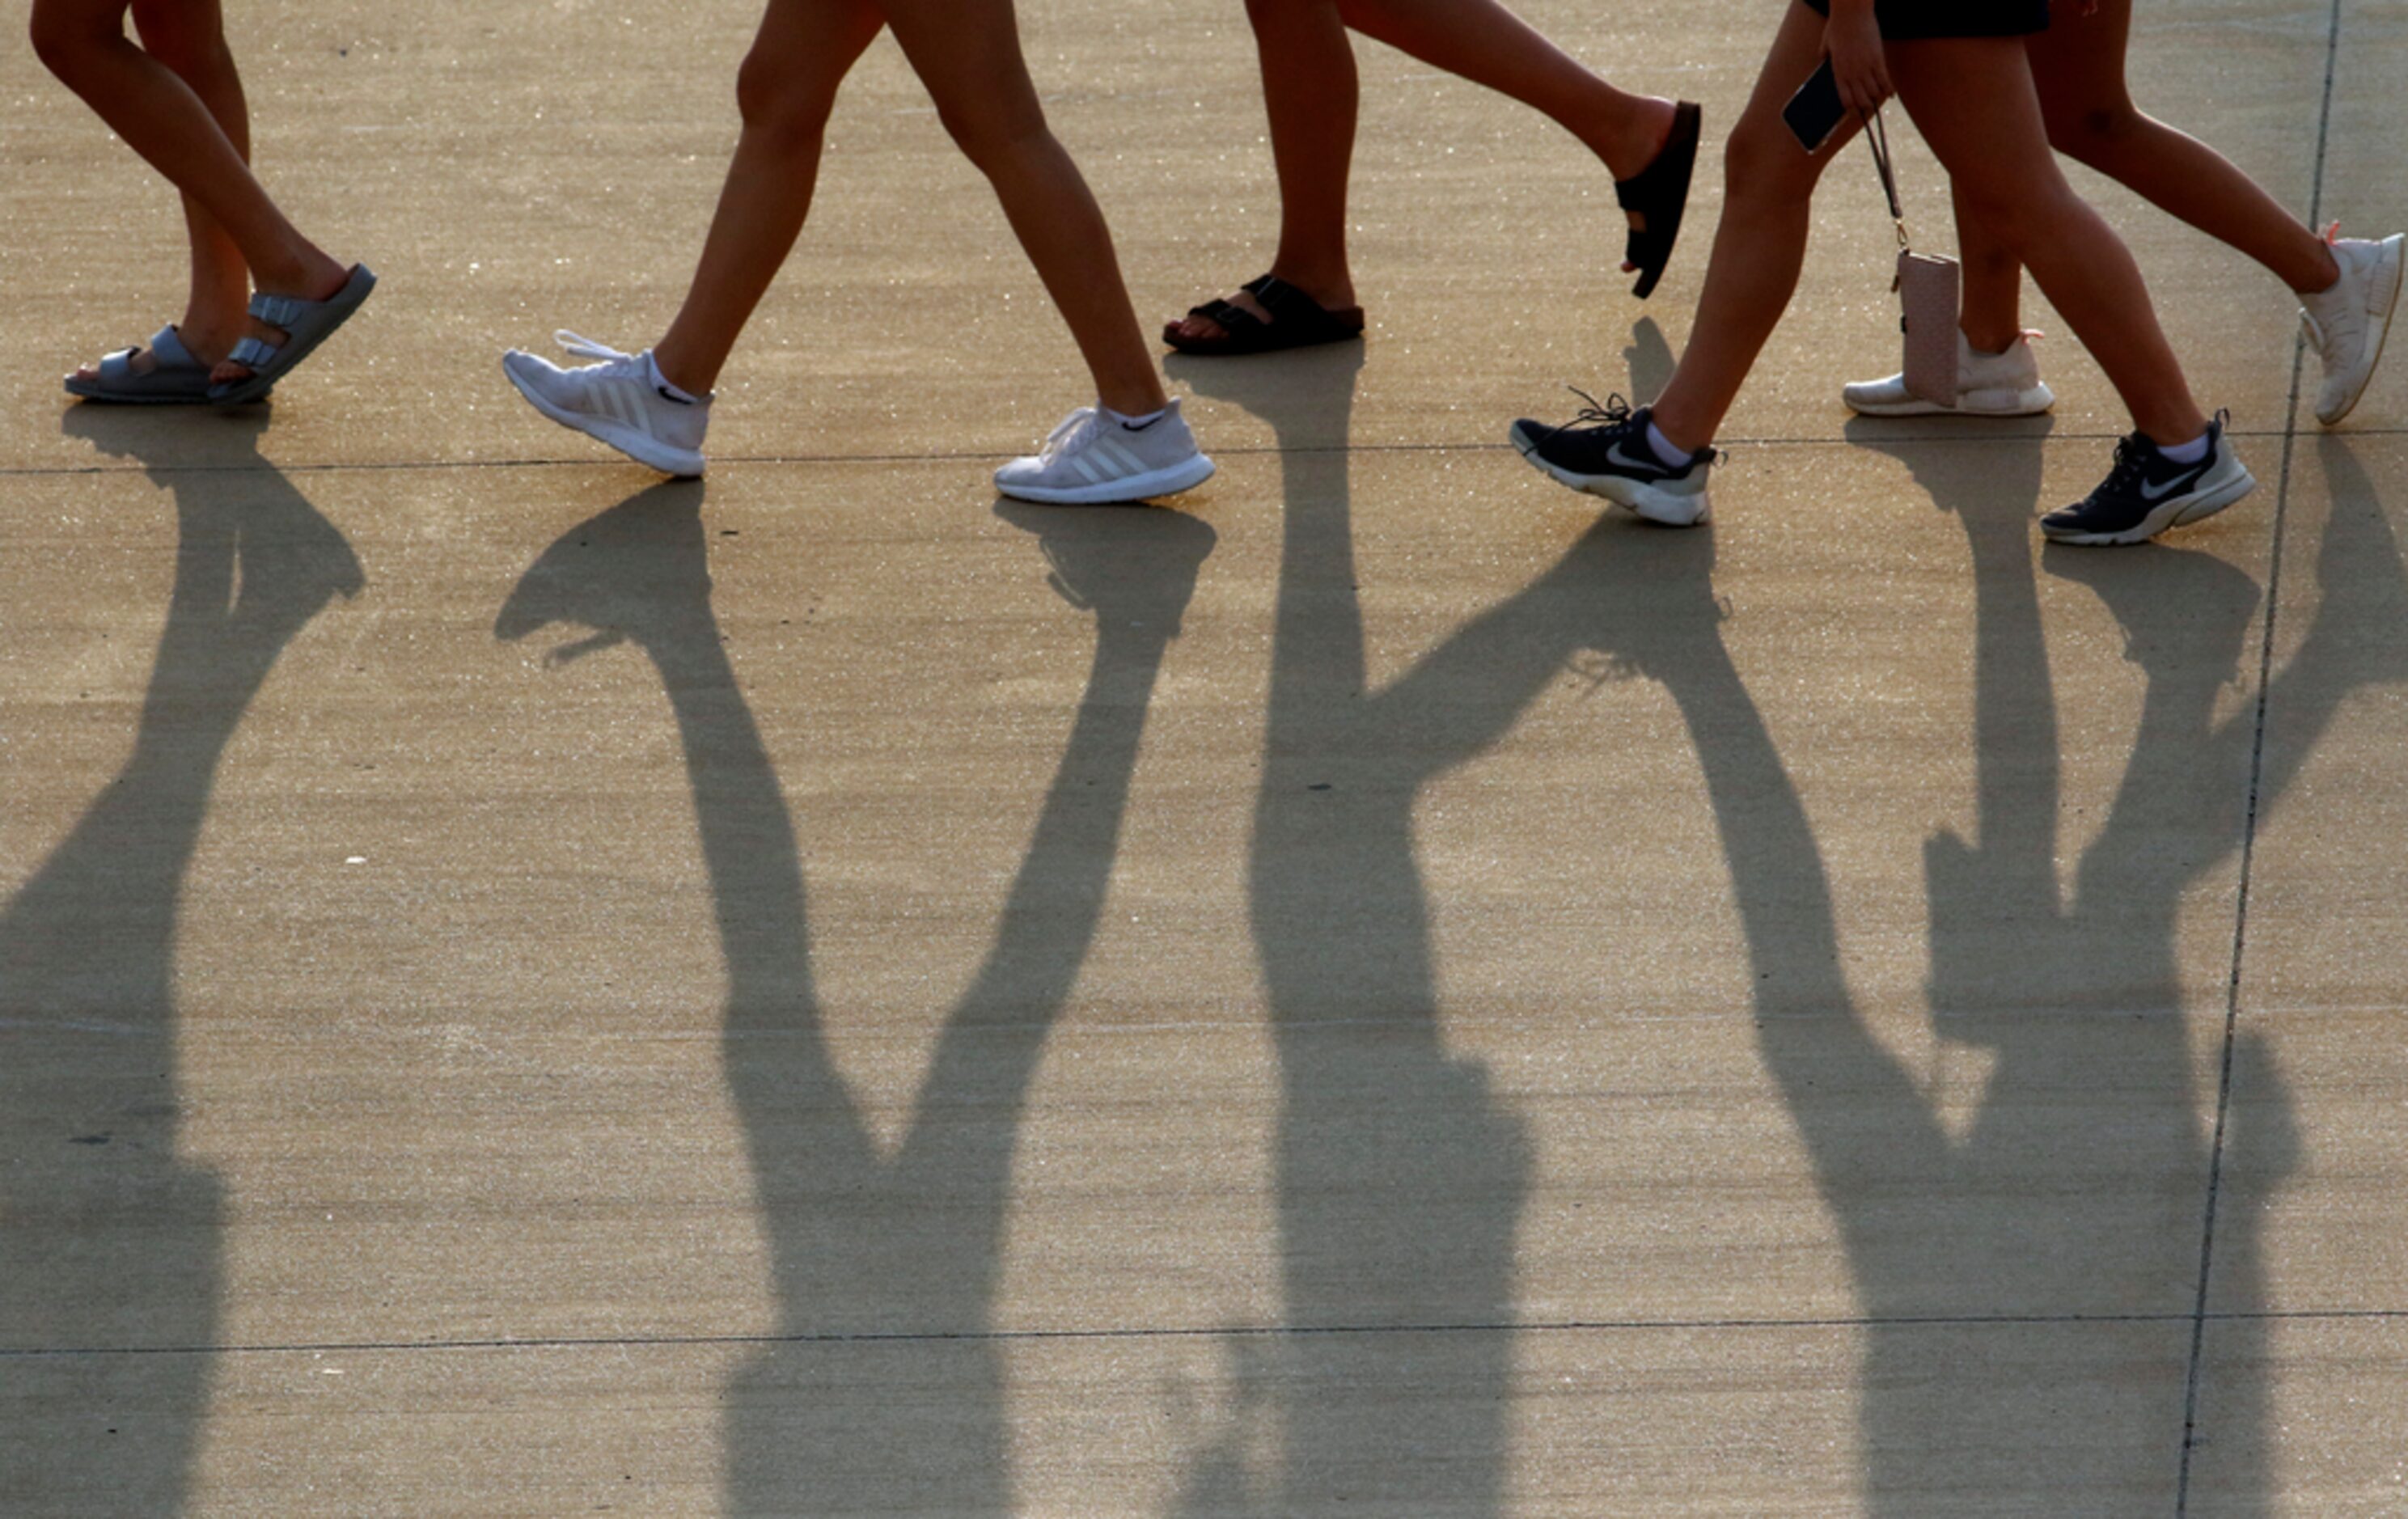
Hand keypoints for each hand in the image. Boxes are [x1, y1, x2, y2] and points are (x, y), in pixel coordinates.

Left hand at [1823, 3, 1891, 120]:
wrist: (1851, 11)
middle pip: (1860, 99)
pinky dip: (1889, 89)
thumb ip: (1823, 54)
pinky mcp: (1877, 58)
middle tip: (1867, 110)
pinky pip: (1885, 79)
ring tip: (1878, 101)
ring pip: (1873, 92)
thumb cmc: (1837, 25)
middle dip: (1864, 107)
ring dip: (1876, 99)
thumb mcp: (1825, 42)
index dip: (1850, 109)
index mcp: (1837, 71)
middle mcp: (1851, 72)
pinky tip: (1891, 95)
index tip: (1853, 114)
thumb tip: (1821, 60)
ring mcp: (1865, 66)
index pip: (1844, 97)